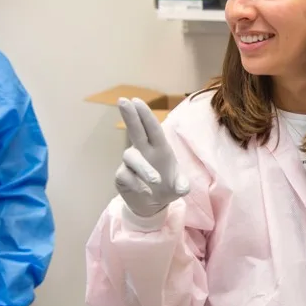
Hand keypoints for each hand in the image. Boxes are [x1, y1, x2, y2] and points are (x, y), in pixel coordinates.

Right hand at [115, 98, 188, 219]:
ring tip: (156, 180)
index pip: (152, 128)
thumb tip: (182, 187)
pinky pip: (126, 175)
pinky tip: (146, 191)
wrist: (153, 204)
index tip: (136, 100)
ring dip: (143, 167)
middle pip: (135, 130)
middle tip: (123, 100)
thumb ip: (182, 185)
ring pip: (131, 156)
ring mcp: (131, 163)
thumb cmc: (167, 186)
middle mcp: (143, 151)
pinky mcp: (122, 176)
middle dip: (130, 116)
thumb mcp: (179, 187)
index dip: (145, 115)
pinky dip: (136, 183)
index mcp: (159, 147)